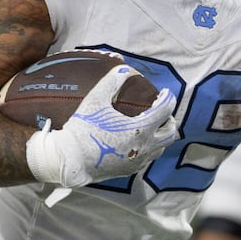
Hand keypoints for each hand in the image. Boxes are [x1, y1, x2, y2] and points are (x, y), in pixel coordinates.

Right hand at [26, 65, 176, 191]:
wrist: (70, 161)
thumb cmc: (82, 129)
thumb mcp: (95, 100)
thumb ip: (112, 81)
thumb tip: (124, 69)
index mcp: (140, 129)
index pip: (164, 111)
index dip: (167, 98)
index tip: (164, 93)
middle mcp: (144, 147)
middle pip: (170, 133)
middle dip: (170, 120)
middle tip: (162, 111)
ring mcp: (137, 161)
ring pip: (160, 148)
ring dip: (161, 135)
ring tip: (153, 125)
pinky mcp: (128, 171)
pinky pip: (147, 158)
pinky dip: (149, 147)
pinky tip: (137, 140)